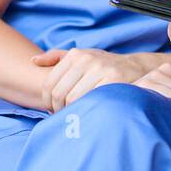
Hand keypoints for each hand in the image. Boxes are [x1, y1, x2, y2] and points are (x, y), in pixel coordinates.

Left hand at [31, 47, 151, 112]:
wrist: (137, 67)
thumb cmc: (105, 65)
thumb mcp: (83, 56)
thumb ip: (57, 57)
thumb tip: (33, 61)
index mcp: (75, 54)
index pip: (49, 83)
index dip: (47, 102)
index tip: (53, 110)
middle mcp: (86, 59)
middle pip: (59, 93)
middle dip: (58, 109)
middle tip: (64, 116)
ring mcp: (101, 69)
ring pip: (74, 99)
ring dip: (72, 111)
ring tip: (76, 115)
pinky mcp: (113, 80)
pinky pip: (91, 100)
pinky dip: (87, 110)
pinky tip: (89, 112)